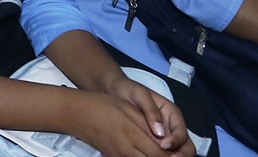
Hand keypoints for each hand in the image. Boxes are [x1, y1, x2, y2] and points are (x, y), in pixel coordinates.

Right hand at [66, 89, 188, 156]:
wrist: (77, 113)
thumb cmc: (103, 105)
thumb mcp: (129, 109)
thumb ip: (148, 124)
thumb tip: (165, 139)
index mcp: (133, 134)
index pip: (161, 153)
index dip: (174, 154)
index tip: (180, 151)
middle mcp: (127, 150)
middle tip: (174, 154)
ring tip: (162, 153)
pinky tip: (146, 153)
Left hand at [104, 75, 190, 154]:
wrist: (115, 91)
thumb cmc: (129, 90)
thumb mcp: (139, 95)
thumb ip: (150, 110)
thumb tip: (160, 132)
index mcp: (171, 113)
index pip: (181, 130)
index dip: (176, 140)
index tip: (163, 146)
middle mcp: (171, 127)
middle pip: (185, 145)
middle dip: (180, 154)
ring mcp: (163, 136)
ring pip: (176, 151)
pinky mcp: (153, 142)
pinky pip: (161, 153)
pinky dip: (159, 156)